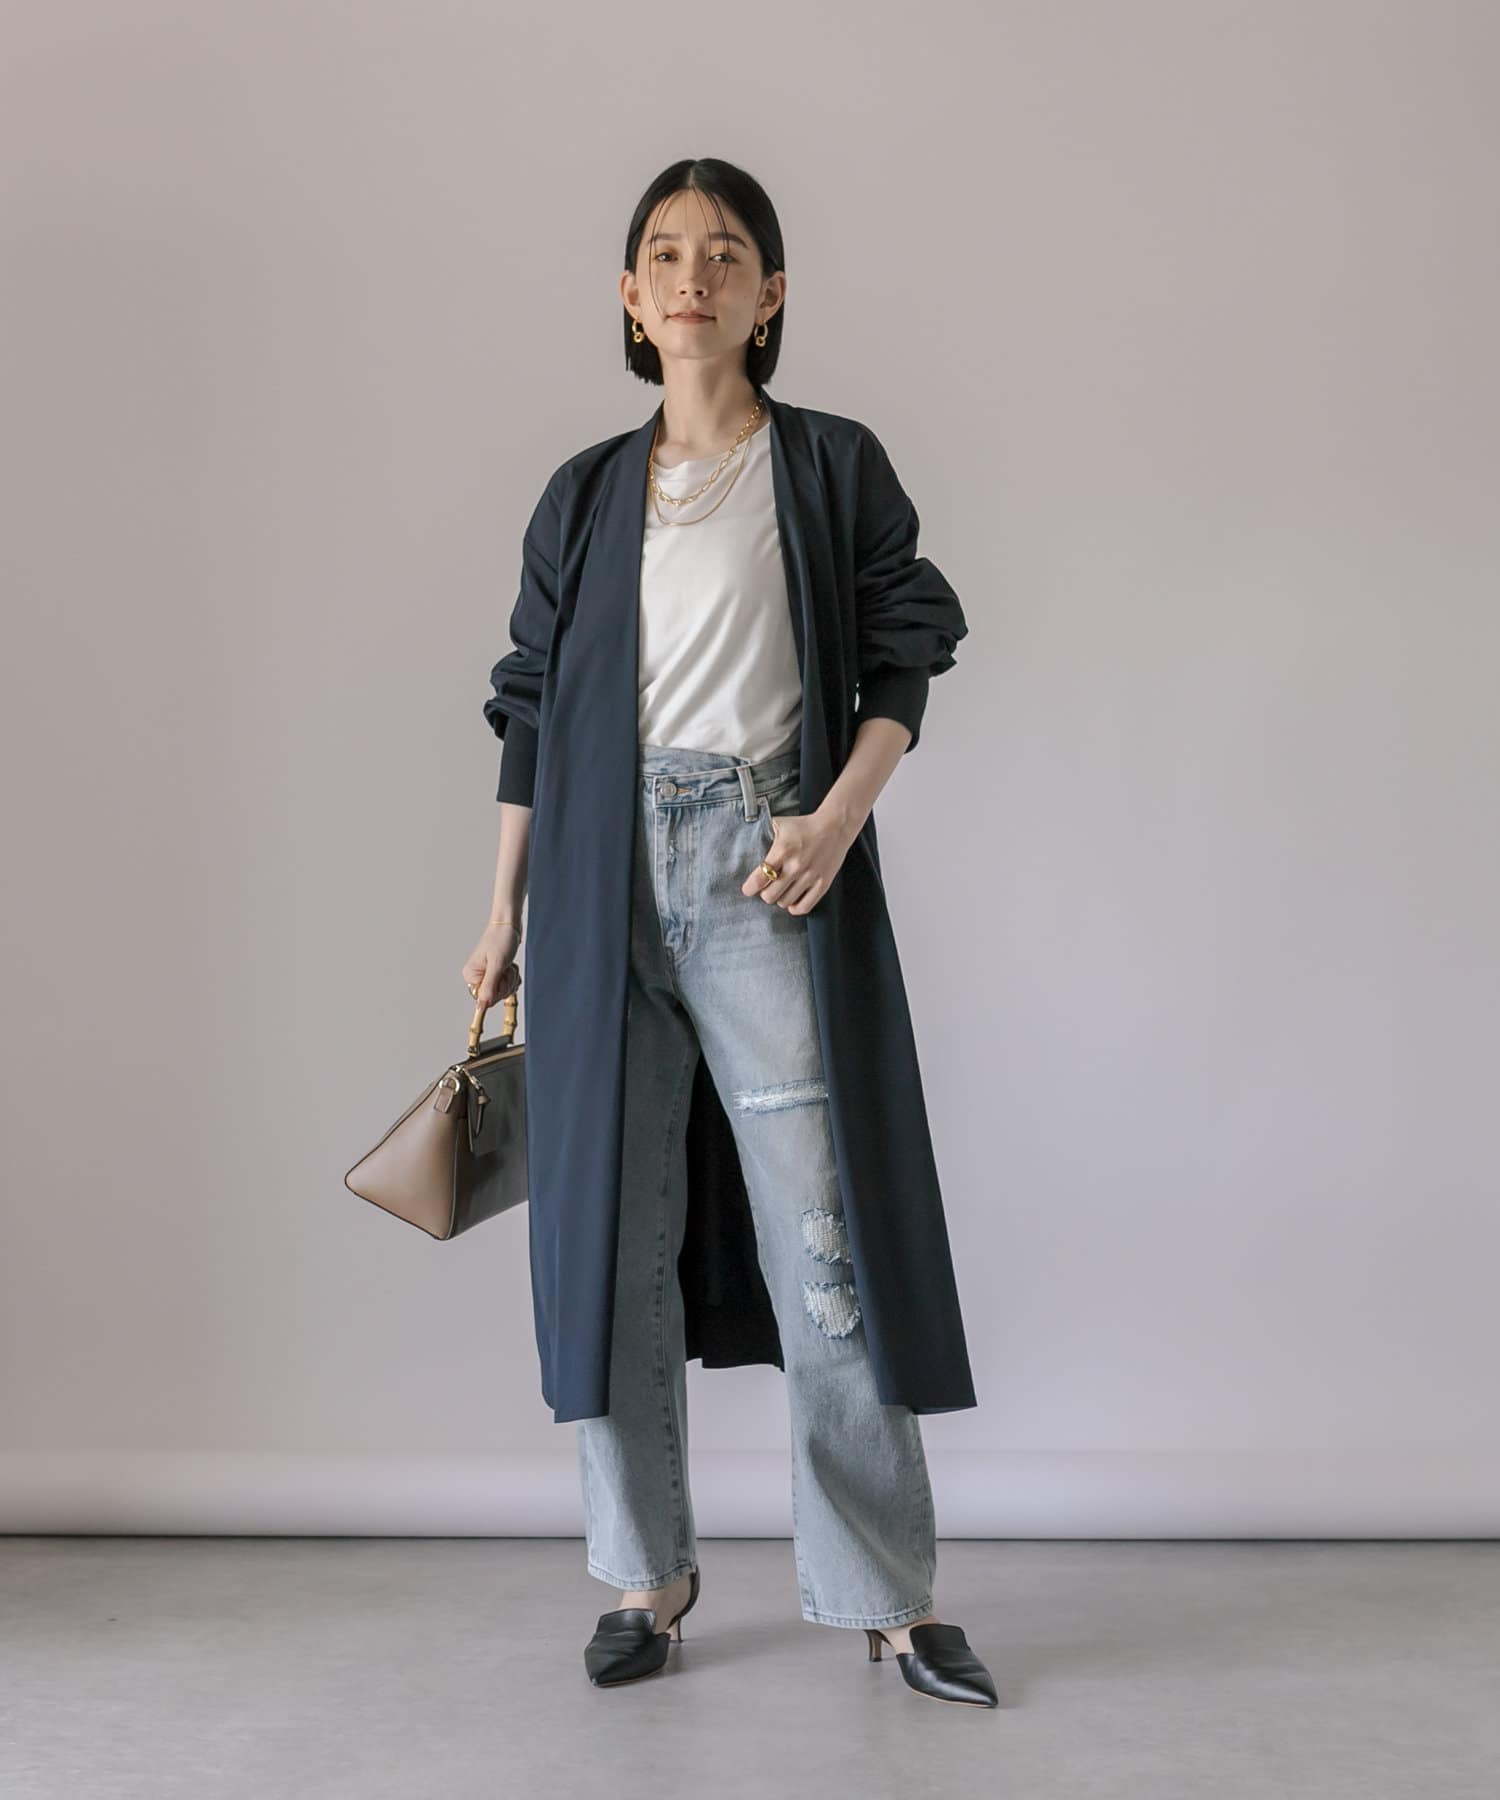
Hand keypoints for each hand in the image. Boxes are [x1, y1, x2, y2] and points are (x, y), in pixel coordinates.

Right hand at [462, 921, 521, 1007]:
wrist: (509, 924)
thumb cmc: (500, 939)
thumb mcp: (496, 965)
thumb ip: (489, 987)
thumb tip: (480, 1006)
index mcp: (471, 975)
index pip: (485, 998)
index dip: (497, 990)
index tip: (501, 976)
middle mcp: (477, 976)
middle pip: (495, 995)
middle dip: (506, 983)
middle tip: (506, 967)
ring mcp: (487, 974)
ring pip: (503, 990)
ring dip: (510, 978)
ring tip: (508, 964)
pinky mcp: (497, 972)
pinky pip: (507, 984)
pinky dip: (512, 976)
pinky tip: (510, 965)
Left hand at [741, 800, 861, 914]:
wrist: (835, 826)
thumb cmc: (804, 826)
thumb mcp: (780, 824)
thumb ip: (763, 835)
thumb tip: (746, 846)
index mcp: (783, 850)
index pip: (760, 878)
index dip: (750, 888)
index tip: (748, 889)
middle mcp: (796, 866)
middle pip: (770, 895)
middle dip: (765, 893)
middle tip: (767, 887)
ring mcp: (811, 876)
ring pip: (785, 902)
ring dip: (779, 898)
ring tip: (781, 890)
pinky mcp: (823, 884)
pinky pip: (804, 907)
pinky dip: (795, 907)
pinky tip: (793, 899)